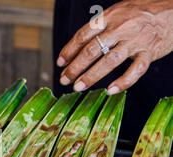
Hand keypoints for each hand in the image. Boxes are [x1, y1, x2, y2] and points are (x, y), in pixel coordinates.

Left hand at [57, 0, 172, 94]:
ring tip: (78, 87)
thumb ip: (101, 28)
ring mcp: (136, 40)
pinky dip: (123, 82)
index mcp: (110, 16)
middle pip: (92, 50)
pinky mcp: (150, 52)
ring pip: (109, 61)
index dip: (69, 50)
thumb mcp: (118, 12)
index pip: (83, 35)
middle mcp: (121, 28)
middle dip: (75, 67)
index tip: (60, 63)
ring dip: (91, 76)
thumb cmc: (143, 13)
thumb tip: (78, 48)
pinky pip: (135, 70)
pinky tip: (110, 91)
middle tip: (64, 79)